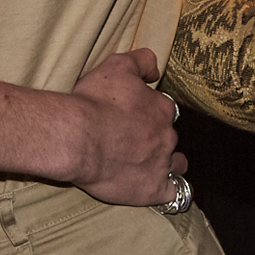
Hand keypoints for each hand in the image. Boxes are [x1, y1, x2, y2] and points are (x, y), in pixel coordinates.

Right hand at [66, 49, 185, 206]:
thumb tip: (155, 70)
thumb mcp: (117, 65)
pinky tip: (158, 188)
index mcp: (161, 108)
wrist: (78, 137)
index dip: (148, 112)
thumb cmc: (93, 101)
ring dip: (168, 163)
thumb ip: (142, 61)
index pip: (163, 109)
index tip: (131, 116)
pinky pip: (172, 193)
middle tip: (131, 141)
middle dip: (155, 138)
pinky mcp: (153, 189)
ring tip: (148, 165)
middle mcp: (167, 135)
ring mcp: (162, 163)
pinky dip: (168, 191)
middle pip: (168, 136)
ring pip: (177, 164)